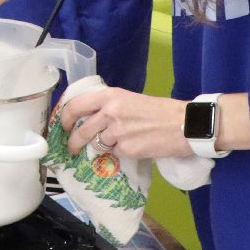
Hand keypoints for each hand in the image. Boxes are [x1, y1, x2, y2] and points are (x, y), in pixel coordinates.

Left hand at [59, 87, 190, 159]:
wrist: (186, 124)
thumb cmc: (162, 111)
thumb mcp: (131, 99)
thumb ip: (110, 106)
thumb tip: (91, 118)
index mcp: (110, 96)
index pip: (75, 105)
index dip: (64, 118)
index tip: (63, 125)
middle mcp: (110, 112)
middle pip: (81, 130)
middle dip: (73, 142)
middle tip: (71, 147)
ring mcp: (118, 132)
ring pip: (98, 144)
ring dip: (102, 147)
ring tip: (114, 145)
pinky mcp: (128, 149)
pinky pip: (115, 153)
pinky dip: (121, 153)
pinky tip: (134, 148)